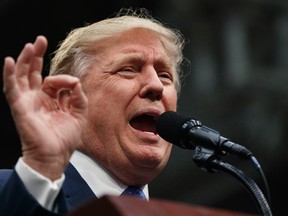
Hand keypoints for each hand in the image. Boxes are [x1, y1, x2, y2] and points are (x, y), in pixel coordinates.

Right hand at [3, 36, 87, 179]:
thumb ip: (78, 96)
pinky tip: (9, 62)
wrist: (55, 156)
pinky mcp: (20, 107)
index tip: (73, 84)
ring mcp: (28, 102)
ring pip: (22, 76)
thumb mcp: (79, 114)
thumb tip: (75, 81)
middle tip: (41, 40)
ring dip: (25, 60)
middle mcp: (38, 99)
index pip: (55, 81)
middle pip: (34, 73)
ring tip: (30, 46)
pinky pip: (12, 89)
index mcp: (51, 100)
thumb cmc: (65, 138)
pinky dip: (9, 75)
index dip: (65, 79)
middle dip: (37, 56)